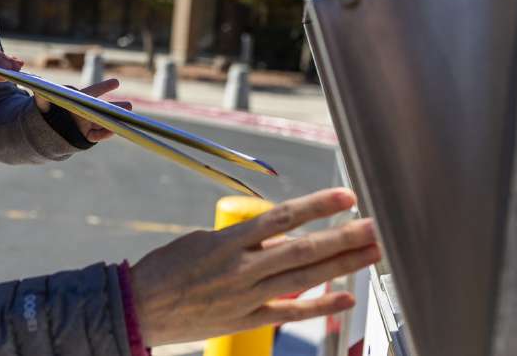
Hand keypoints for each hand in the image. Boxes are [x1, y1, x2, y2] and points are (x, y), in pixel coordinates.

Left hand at [34, 78, 127, 142]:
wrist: (45, 130)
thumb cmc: (46, 111)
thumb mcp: (41, 103)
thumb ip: (42, 97)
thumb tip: (38, 88)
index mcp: (78, 99)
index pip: (92, 92)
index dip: (104, 87)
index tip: (116, 82)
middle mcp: (86, 111)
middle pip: (103, 108)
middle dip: (115, 107)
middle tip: (130, 105)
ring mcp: (87, 124)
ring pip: (104, 121)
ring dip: (114, 121)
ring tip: (128, 118)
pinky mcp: (86, 136)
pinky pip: (97, 135)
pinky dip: (104, 134)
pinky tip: (114, 131)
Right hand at [130, 188, 379, 345]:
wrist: (139, 307)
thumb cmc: (167, 269)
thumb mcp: (202, 242)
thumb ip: (246, 242)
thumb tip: (285, 238)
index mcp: (227, 241)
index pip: (283, 218)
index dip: (318, 206)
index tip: (347, 196)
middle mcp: (241, 267)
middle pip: (304, 248)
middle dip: (344, 237)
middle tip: (378, 226)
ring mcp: (246, 296)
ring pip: (304, 278)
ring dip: (343, 265)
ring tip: (373, 253)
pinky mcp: (246, 320)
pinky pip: (290, 312)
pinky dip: (320, 306)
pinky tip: (346, 297)